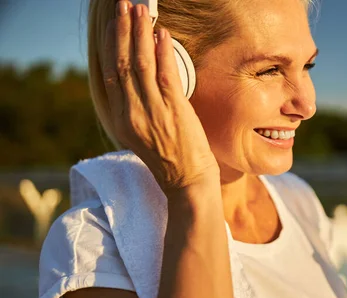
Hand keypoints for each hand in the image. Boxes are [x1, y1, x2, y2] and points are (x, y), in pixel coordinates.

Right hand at [103, 2, 218, 193]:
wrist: (187, 182)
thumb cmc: (170, 157)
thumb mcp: (144, 132)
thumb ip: (138, 106)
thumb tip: (141, 74)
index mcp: (121, 118)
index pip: (110, 73)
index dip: (111, 45)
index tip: (112, 24)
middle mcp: (131, 113)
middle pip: (121, 63)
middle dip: (121, 30)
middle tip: (123, 6)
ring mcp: (152, 112)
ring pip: (140, 64)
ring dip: (139, 34)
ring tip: (140, 11)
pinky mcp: (174, 111)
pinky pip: (165, 75)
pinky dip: (162, 52)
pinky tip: (161, 34)